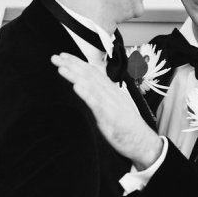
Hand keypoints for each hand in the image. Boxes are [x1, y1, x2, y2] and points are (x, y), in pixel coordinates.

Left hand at [51, 53, 162, 169]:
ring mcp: (110, 103)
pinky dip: (86, 93)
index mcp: (110, 89)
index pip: (91, 71)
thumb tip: (88, 88)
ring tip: (62, 68)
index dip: (77, 62)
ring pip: (90, 85)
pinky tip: (77, 87)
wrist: (141, 140)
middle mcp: (110, 92)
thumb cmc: (127, 125)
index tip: (63, 56)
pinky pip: (96, 103)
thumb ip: (101, 96)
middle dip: (71, 65)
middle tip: (56, 57)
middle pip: (89, 74)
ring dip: (75, 76)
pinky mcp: (110, 115)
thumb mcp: (113, 105)